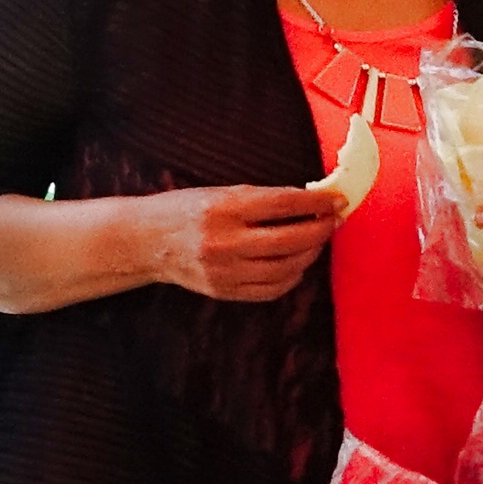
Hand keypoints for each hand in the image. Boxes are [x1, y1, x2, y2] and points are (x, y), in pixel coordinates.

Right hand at [161, 183, 342, 305]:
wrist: (145, 241)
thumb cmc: (184, 210)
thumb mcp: (219, 192)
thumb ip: (261, 198)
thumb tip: (309, 202)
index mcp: (223, 208)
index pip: (284, 204)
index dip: (317, 202)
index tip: (337, 200)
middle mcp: (224, 241)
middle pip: (290, 240)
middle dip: (320, 231)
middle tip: (332, 222)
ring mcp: (224, 271)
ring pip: (286, 269)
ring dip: (309, 255)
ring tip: (316, 241)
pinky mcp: (223, 291)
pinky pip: (270, 290)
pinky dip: (291, 278)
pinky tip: (296, 265)